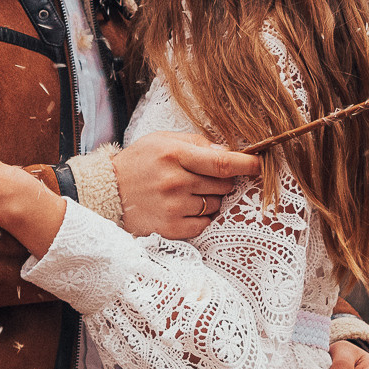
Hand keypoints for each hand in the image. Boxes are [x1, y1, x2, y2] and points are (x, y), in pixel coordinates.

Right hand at [112, 131, 260, 238]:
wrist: (107, 192)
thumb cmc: (139, 162)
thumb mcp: (162, 140)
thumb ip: (196, 143)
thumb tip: (228, 152)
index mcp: (175, 154)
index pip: (222, 162)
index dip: (246, 164)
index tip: (260, 164)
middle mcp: (175, 181)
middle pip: (223, 185)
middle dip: (223, 181)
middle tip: (204, 178)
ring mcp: (173, 206)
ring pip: (216, 205)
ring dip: (211, 199)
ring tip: (187, 193)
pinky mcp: (171, 227)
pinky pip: (204, 223)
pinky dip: (201, 217)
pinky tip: (185, 208)